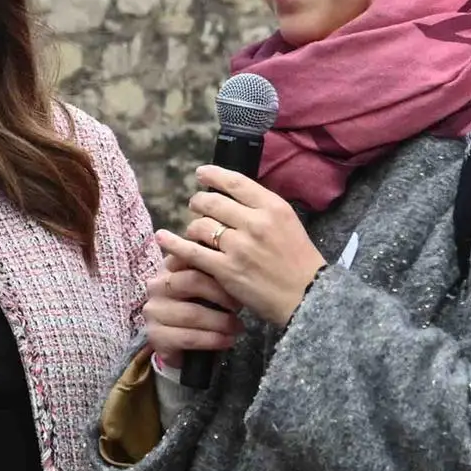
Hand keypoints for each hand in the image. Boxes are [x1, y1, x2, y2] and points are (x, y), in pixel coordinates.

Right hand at [139, 260, 241, 357]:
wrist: (178, 343)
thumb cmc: (195, 309)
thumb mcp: (203, 287)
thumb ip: (212, 271)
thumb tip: (238, 260)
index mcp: (169, 267)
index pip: (191, 257)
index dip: (217, 266)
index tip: (238, 276)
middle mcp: (157, 286)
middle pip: (192, 281)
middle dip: (221, 294)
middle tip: (240, 305)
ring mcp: (154, 311)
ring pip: (192, 313)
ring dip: (221, 322)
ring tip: (238, 327)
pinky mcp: (156, 336)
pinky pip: (188, 337)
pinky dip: (213, 339)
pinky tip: (228, 340)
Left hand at [156, 167, 325, 327]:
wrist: (307, 297)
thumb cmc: (300, 262)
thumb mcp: (289, 224)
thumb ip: (263, 209)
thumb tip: (234, 198)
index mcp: (273, 208)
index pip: (237, 183)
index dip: (214, 175)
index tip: (201, 173)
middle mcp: (255, 223)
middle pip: (214, 202)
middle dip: (199, 201)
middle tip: (195, 204)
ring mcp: (239, 247)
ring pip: (201, 225)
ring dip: (192, 226)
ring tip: (193, 230)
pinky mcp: (226, 269)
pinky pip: (192, 252)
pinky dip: (174, 243)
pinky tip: (163, 237)